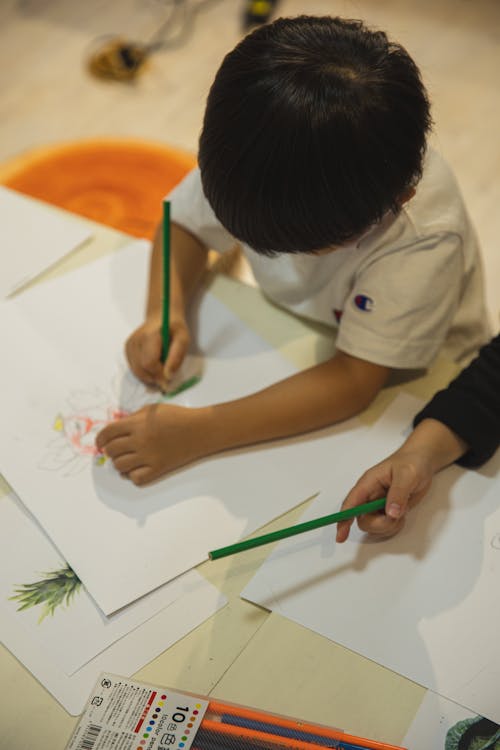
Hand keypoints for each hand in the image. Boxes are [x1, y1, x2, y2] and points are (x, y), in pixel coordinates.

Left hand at [95, 403, 209, 484]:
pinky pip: (135, 478)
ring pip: (120, 466)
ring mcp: (148, 456)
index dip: (100, 439)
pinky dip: (133, 475)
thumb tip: (116, 430)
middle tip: (115, 450)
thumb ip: (133, 418)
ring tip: (126, 459)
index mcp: (137, 424)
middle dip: (110, 450)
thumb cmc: (177, 416)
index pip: (108, 433)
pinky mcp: (158, 469)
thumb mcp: (152, 409)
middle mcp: (140, 440)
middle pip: (112, 450)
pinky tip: (138, 468)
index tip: (100, 443)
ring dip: (119, 463)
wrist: (200, 429)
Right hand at [125, 315, 189, 390]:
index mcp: (149, 336)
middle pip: (141, 369)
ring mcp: (129, 345)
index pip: (149, 363)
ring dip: (149, 376)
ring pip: (136, 371)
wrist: (162, 317)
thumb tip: (168, 376)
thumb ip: (176, 357)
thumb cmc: (174, 329)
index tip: (168, 380)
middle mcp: (136, 340)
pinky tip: (153, 365)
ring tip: (160, 369)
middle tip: (166, 377)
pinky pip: (134, 368)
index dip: (158, 375)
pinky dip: (144, 372)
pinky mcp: (127, 349)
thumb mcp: (183, 339)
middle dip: (154, 378)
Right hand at [336, 447, 433, 541]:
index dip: (343, 520)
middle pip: (363, 520)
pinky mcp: (388, 511)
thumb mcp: (406, 475)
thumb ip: (398, 493)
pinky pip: (386, 526)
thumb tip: (391, 513)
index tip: (340, 537)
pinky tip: (403, 513)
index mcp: (368, 484)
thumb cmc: (411, 462)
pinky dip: (395, 526)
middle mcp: (370, 496)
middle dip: (379, 525)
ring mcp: (379, 505)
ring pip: (375, 526)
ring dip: (389, 526)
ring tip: (402, 512)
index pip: (350, 504)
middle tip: (396, 518)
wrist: (422, 461)